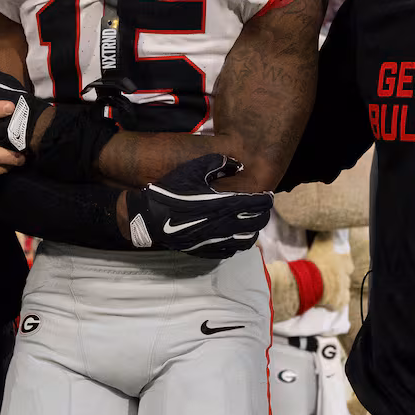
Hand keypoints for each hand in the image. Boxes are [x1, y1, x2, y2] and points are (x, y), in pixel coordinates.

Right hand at [121, 155, 270, 258]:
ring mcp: (215, 239)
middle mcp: (223, 223)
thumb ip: (216, 163)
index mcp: (223, 203)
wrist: (148, 217)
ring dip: (252, 230)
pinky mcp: (206, 250)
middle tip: (260, 208)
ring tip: (249, 222)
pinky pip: (230, 251)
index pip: (257, 204)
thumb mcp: (191, 170)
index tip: (266, 195)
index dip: (265, 199)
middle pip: (257, 223)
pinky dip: (236, 244)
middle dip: (262, 214)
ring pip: (247, 240)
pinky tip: (232, 235)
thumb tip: (235, 163)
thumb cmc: (169, 192)